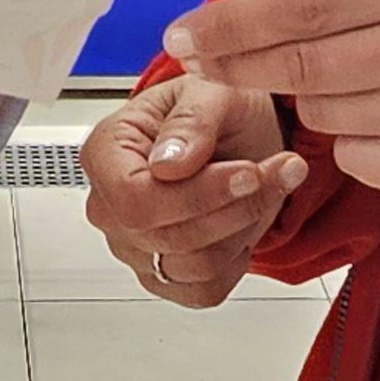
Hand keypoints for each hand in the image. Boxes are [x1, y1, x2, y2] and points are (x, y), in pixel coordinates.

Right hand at [82, 72, 303, 306]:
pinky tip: (242, 220)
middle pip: (165, 237)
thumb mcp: (212, 91)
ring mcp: (134, 247)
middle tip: (274, 170)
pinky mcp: (164, 277)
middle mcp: (110, 206)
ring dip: (244, 227)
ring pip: (194, 266)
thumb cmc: (216, 110)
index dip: (196, 195)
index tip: (246, 172)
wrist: (239, 137)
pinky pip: (206, 289)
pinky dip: (238, 258)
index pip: (135, 199)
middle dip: (232, 207)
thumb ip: (191, 121)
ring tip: (267, 185)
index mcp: (106, 153)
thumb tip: (168, 163)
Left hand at [166, 0, 379, 197]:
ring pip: (325, 113)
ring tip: (328, 68)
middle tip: (202, 59)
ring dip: (305, 93)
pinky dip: (347, 136)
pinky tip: (370, 108)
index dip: (232, 24)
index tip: (181, 32)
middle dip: (241, 65)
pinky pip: (358, 158)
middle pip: (306, 66)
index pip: (304, 5)